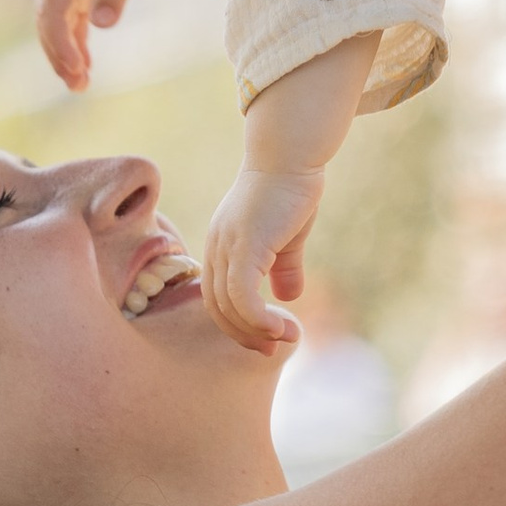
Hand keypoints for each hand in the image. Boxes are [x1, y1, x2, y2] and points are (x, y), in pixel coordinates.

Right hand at [36, 0, 171, 92]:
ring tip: (79, 85)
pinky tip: (85, 67)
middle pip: (48, 22)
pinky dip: (76, 43)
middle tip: (76, 85)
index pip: (50, 11)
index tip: (74, 67)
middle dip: (58, 55)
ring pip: (57, 25)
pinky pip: (71, 21)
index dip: (58, 42)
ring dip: (65, 54)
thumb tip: (102, 25)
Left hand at [204, 164, 321, 353]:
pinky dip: (258, 318)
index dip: (237, 323)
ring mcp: (226, 247)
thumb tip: (288, 297)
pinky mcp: (244, 246)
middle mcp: (215, 248)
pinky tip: (280, 324)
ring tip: (287, 337)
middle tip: (273, 350)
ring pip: (229, 306)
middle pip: (217, 307)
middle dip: (244, 335)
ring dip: (257, 330)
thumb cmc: (289, 191)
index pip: (216, 297)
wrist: (290, 156)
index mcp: (220, 247)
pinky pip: (242, 296)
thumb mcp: (287, 237)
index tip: (266, 339)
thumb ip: (284, 267)